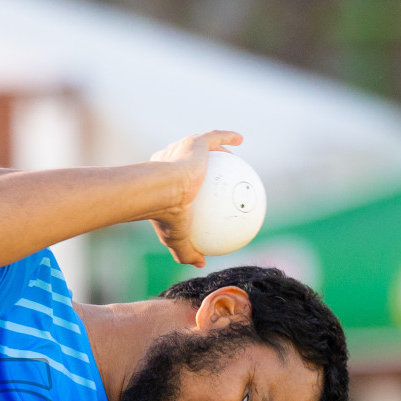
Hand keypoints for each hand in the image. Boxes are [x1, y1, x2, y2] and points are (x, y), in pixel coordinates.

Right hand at [148, 130, 243, 268]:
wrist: (159, 190)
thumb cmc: (165, 215)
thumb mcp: (176, 238)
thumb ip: (187, 250)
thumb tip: (200, 264)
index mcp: (159, 179)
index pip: (172, 178)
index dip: (183, 181)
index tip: (195, 190)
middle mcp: (167, 160)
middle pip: (184, 158)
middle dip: (196, 161)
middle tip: (212, 171)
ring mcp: (180, 148)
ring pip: (200, 144)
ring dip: (212, 146)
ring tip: (228, 152)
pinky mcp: (194, 142)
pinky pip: (215, 137)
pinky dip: (227, 136)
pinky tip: (241, 139)